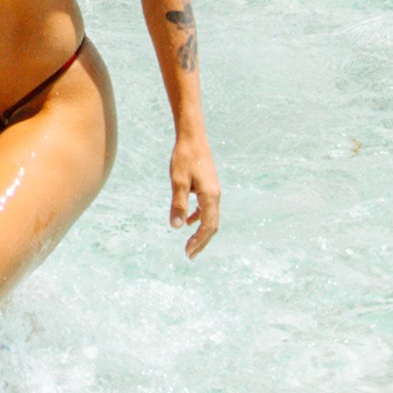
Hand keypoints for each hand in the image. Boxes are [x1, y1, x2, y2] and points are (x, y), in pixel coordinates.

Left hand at [170, 132, 221, 258]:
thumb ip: (178, 204)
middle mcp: (216, 195)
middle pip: (212, 225)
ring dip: (201, 232)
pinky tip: (188, 222)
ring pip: (210, 217)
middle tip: (189, 255)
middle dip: (201, 241)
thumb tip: (177, 227)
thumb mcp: (177, 181)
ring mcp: (213, 191)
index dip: (199, 241)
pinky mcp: (209, 186)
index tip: (188, 253)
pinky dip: (199, 218)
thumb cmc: (184, 157)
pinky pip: (207, 208)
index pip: (208, 226)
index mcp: (210, 196)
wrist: (192, 137)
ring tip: (190, 244)